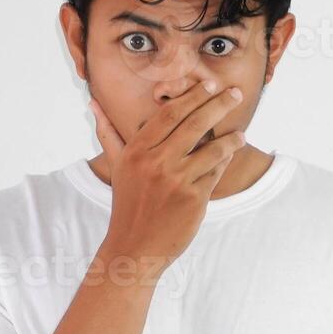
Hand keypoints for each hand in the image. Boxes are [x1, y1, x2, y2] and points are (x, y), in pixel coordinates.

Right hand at [87, 81, 246, 278]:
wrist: (134, 248)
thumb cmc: (127, 204)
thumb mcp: (116, 167)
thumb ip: (108, 132)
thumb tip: (92, 102)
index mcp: (137, 151)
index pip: (170, 114)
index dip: (192, 96)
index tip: (209, 86)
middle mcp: (156, 162)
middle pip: (194, 123)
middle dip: (218, 105)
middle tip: (234, 94)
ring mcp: (176, 181)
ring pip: (213, 149)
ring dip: (231, 138)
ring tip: (240, 134)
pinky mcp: (194, 199)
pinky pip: (216, 173)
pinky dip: (225, 162)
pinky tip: (230, 157)